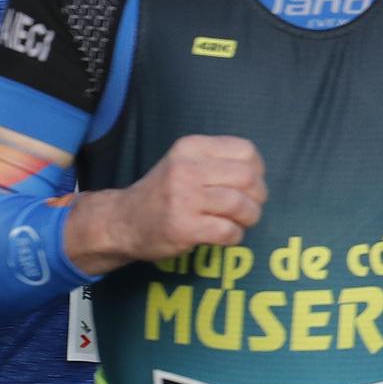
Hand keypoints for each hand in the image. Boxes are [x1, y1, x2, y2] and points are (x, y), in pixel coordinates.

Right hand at [86, 135, 265, 266]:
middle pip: (247, 177)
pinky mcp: (183, 227)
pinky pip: (228, 230)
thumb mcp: (184, 162)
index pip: (246, 150)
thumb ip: (217, 161)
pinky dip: (235, 236)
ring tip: (241, 222)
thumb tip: (260, 175)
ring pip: (240, 204)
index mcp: (190, 148)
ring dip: (250, 217)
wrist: (122, 221)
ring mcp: (183, 198)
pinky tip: (226, 235)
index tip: (250, 184)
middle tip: (250, 207)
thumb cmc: (164, 192)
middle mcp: (186, 169)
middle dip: (258, 196)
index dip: (258, 170)